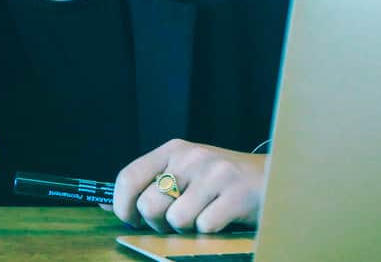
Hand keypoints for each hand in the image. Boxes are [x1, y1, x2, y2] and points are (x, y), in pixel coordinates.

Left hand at [105, 139, 266, 233]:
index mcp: (173, 149)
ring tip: (202, 217)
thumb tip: (105, 206)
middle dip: (158, 224)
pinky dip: (210, 232)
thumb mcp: (184, 173)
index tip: (131, 219)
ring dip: (186, 229)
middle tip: (175, 221)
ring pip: (176, 219)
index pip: (128, 176)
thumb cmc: (223, 180)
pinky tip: (222, 218)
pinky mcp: (236, 194)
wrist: (276, 177)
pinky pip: (205, 227)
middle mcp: (191, 156)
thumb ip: (149, 185)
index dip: (122, 205)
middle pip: (149, 204)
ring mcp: (214, 174)